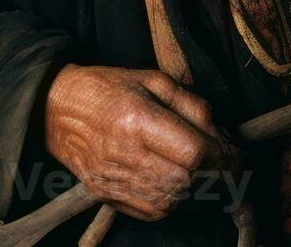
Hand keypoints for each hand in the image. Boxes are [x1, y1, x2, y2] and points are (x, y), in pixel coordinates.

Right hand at [44, 65, 238, 221]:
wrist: (55, 108)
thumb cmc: (106, 88)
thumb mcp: (152, 80)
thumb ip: (191, 105)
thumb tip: (220, 135)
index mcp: (137, 118)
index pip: (193, 151)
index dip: (223, 156)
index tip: (235, 154)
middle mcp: (123, 153)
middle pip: (185, 180)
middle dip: (212, 174)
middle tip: (222, 162)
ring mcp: (111, 178)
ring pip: (170, 200)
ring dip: (193, 188)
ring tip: (196, 168)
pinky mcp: (104, 194)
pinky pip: (150, 211)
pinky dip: (171, 201)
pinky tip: (172, 181)